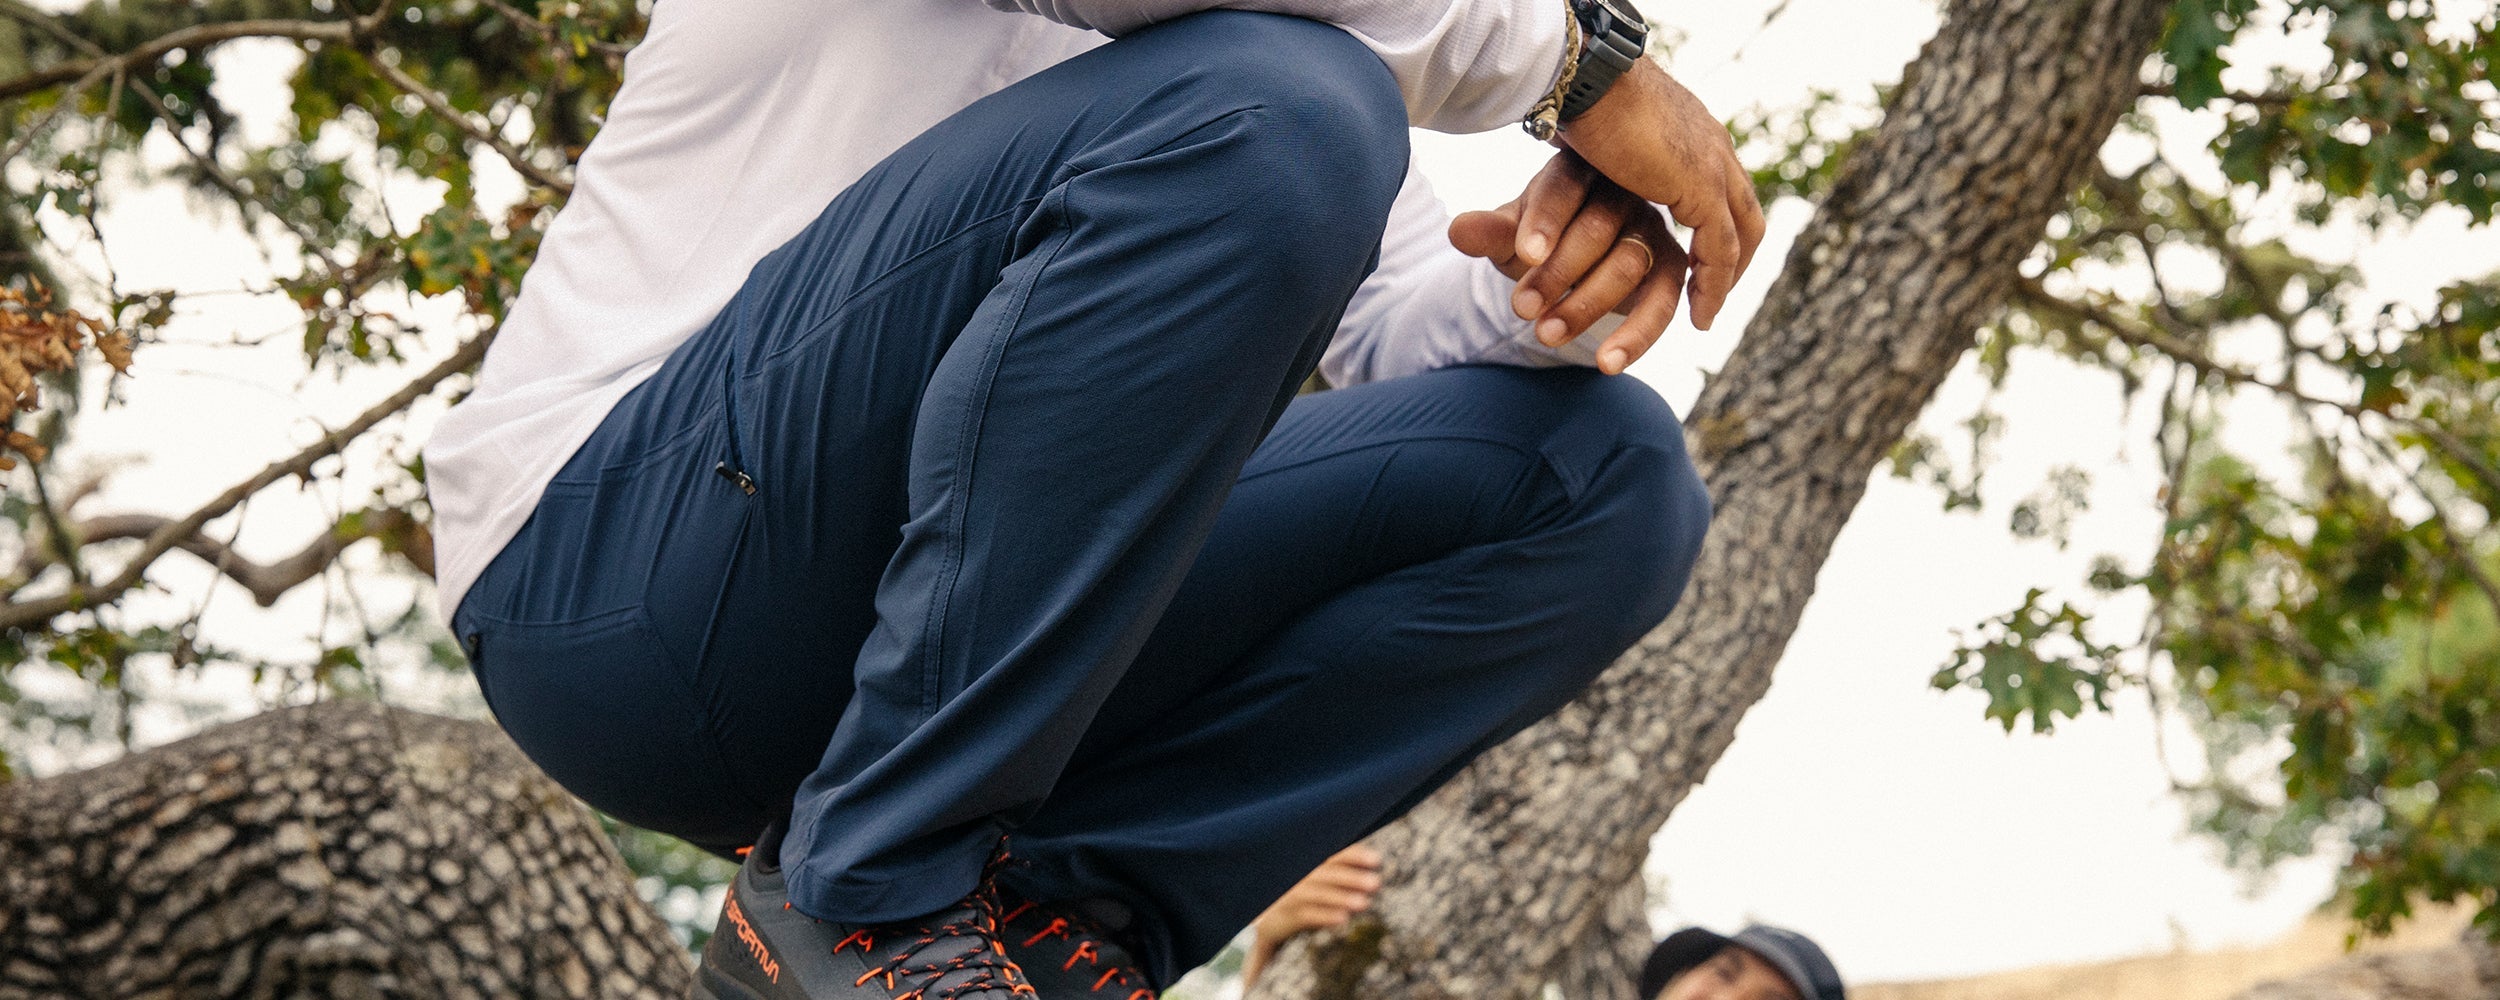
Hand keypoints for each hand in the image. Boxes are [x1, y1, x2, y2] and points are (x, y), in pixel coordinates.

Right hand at [1242, 845, 1383, 988]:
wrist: (1267, 921)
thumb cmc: (1300, 895)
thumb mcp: (1316, 879)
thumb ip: (1338, 871)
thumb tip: (1376, 866)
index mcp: (1306, 862)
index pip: (1331, 854)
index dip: (1353, 855)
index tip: (1377, 860)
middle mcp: (1296, 875)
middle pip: (1325, 872)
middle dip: (1351, 877)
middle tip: (1376, 883)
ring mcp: (1287, 895)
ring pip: (1315, 893)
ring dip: (1341, 897)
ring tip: (1365, 904)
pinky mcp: (1283, 917)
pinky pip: (1306, 915)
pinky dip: (1324, 916)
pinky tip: (1343, 919)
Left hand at [1449, 150, 1689, 374]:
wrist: (1571, 257)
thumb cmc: (1538, 239)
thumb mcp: (1512, 237)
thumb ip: (1492, 233)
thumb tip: (1457, 231)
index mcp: (1579, 172)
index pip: (1563, 189)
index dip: (1544, 222)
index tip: (1524, 255)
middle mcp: (1623, 194)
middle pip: (1598, 229)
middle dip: (1558, 272)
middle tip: (1522, 309)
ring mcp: (1651, 228)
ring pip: (1629, 262)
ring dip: (1587, 304)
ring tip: (1546, 337)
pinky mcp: (1669, 266)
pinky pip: (1662, 301)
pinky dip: (1639, 335)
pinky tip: (1609, 364)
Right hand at [1552, 59, 1765, 330]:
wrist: (1585, 77)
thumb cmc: (1579, 96)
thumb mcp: (1603, 135)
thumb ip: (1611, 155)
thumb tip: (1585, 154)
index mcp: (1696, 131)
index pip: (1724, 187)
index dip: (1717, 226)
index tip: (1698, 260)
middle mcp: (1716, 146)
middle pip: (1746, 213)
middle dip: (1734, 259)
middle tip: (1711, 294)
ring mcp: (1716, 166)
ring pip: (1741, 237)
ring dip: (1725, 281)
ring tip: (1704, 316)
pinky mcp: (1703, 188)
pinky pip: (1720, 251)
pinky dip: (1714, 286)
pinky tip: (1698, 315)